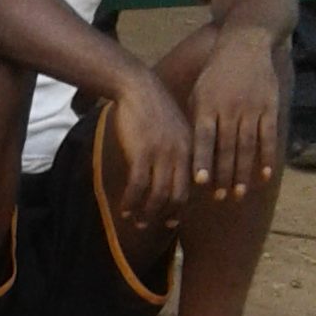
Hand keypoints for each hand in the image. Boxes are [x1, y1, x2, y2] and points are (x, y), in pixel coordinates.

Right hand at [109, 70, 191, 225]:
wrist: (138, 89)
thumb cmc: (152, 108)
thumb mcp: (173, 129)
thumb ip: (176, 150)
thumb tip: (167, 172)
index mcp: (191, 150)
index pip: (191, 186)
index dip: (182, 208)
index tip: (172, 222)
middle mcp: (181, 155)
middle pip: (177, 195)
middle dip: (165, 216)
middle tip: (151, 226)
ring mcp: (162, 155)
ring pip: (158, 195)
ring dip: (147, 213)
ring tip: (136, 223)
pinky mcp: (142, 153)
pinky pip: (138, 186)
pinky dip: (131, 202)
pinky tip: (124, 210)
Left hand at [188, 30, 280, 199]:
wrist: (244, 45)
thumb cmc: (214, 75)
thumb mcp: (198, 94)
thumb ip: (195, 120)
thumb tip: (185, 151)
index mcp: (207, 107)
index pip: (203, 139)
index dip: (202, 160)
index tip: (199, 183)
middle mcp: (229, 109)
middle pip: (226, 148)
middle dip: (223, 175)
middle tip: (220, 198)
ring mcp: (251, 108)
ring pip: (247, 146)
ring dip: (243, 172)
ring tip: (239, 193)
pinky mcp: (270, 106)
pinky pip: (268, 136)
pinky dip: (267, 156)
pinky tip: (264, 175)